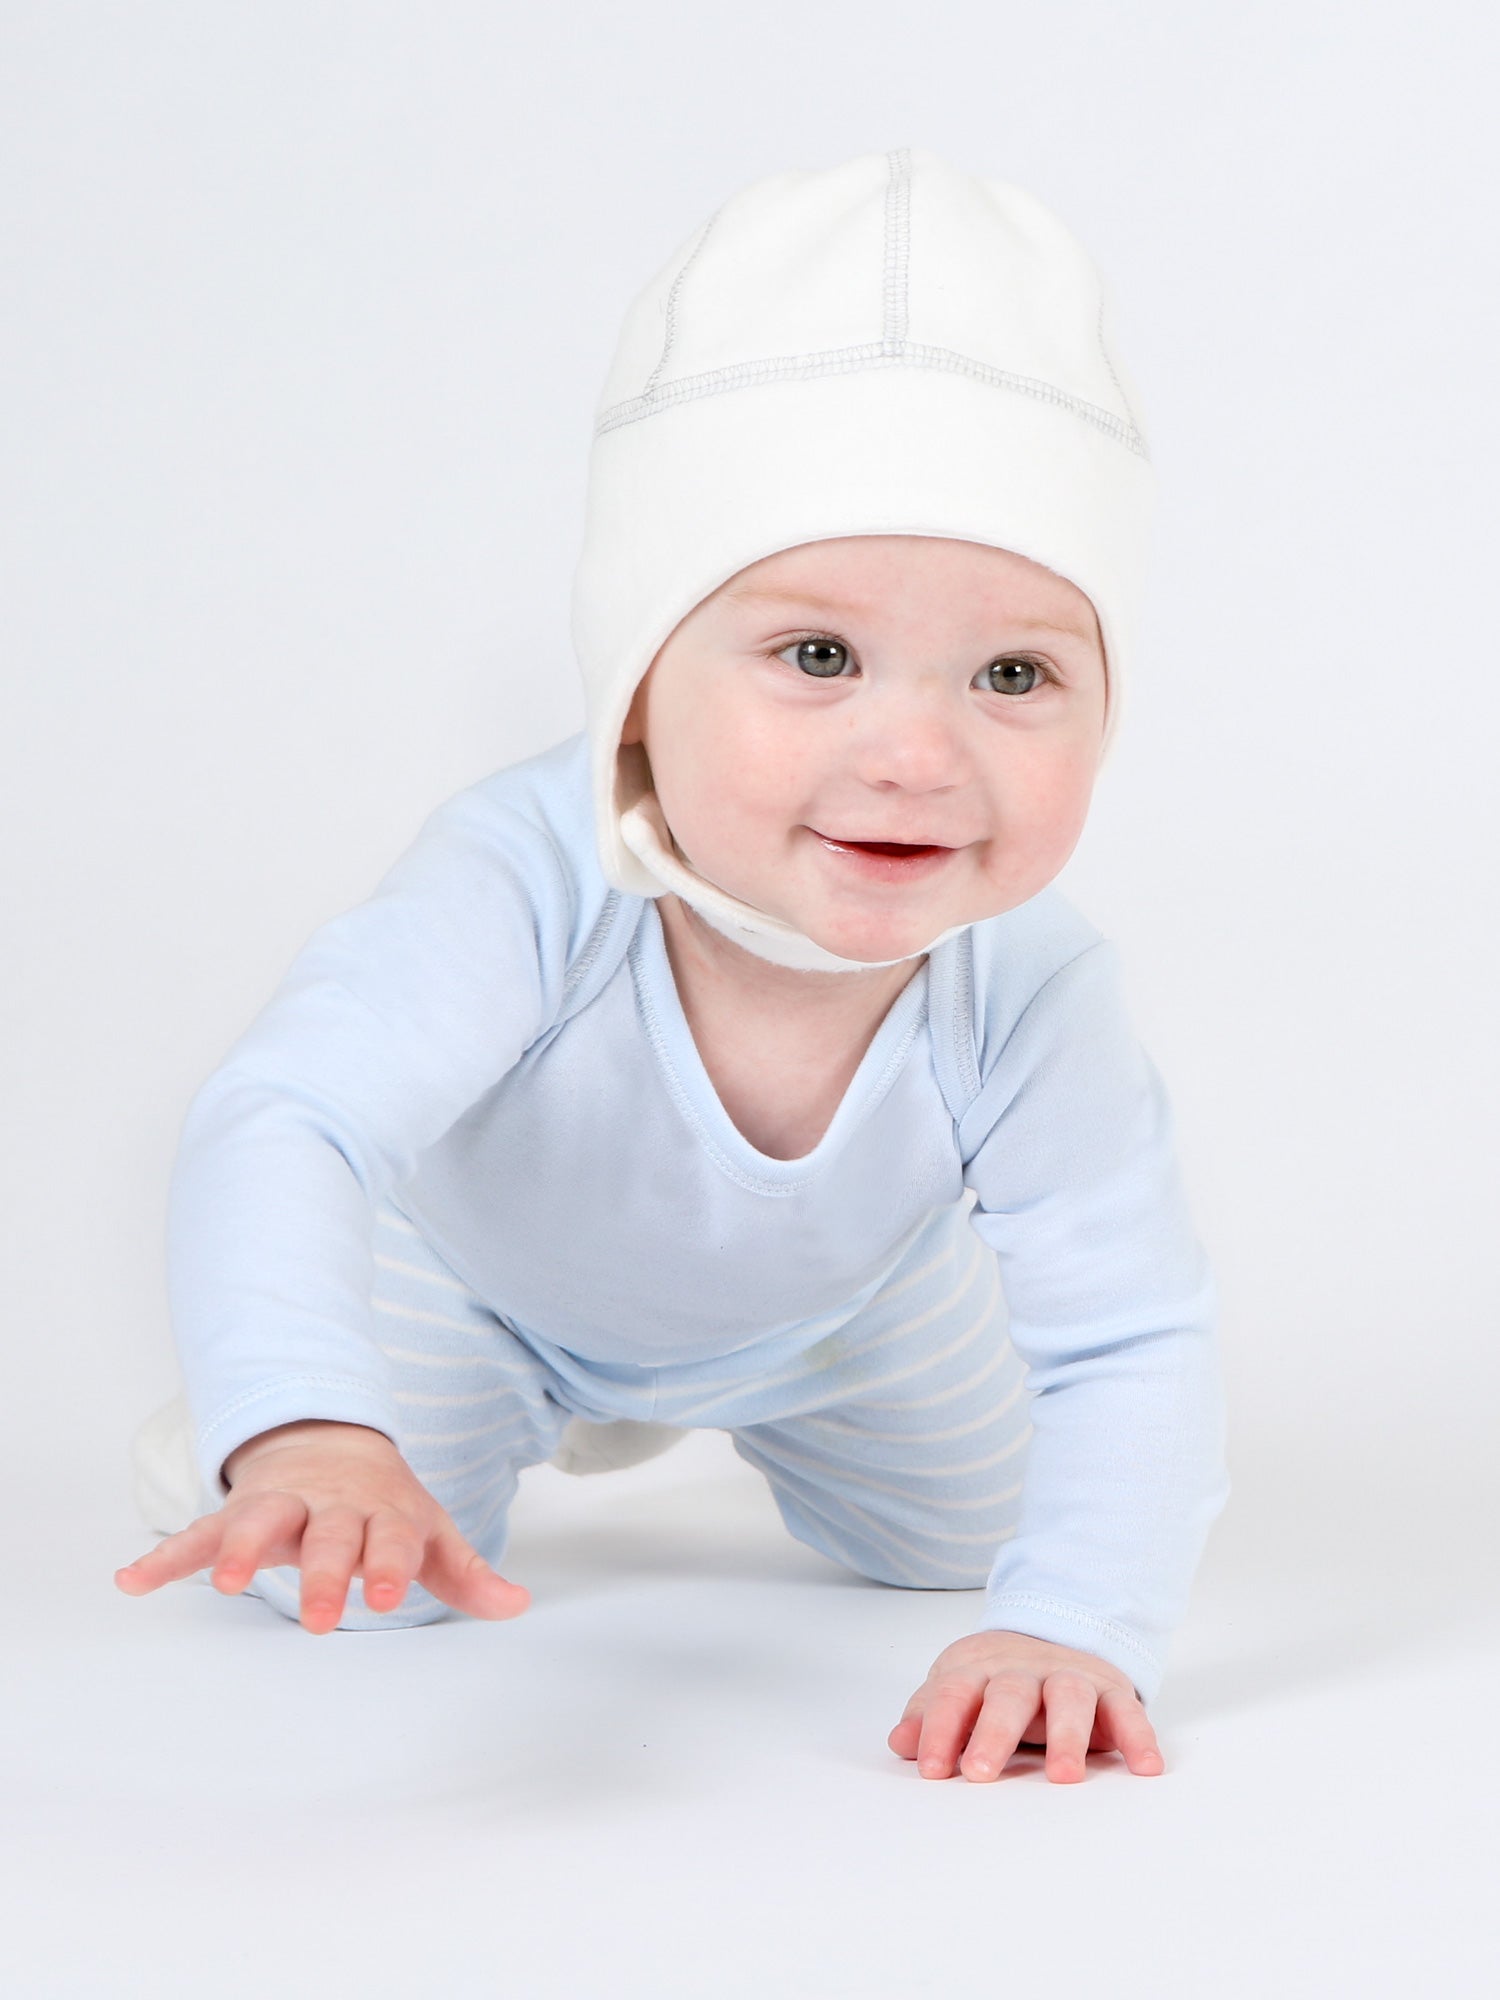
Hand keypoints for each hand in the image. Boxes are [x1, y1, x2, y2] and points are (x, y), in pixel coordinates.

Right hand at [114, 1419, 529, 1633]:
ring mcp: (282, 1506)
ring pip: (259, 1523)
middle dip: (322, 1574)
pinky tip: (132, 1580)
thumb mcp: (430, 1533)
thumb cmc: (386, 1505)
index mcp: (382, 1513)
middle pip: (327, 1538)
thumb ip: (467, 1574)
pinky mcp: (239, 1514)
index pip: (389, 1540)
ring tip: (228, 1583)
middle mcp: (330, 1506)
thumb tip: (518, 1606)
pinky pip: (198, 1534)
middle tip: (319, 1617)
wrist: (333, 1439)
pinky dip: (165, 1557)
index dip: (389, 1567)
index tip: (386, 1598)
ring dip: (242, 1550)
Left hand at [888, 1629, 1162, 1783]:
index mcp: (978, 1669)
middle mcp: (1024, 1669)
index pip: (953, 1694)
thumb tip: (900, 1743)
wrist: (1055, 1631)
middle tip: (980, 1773)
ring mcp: (1069, 1676)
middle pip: (1008, 1695)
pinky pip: (1127, 1709)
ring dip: (1067, 1736)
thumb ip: (929, 1715)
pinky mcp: (1110, 1689)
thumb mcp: (958, 1687)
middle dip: (993, 1734)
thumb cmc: (996, 1679)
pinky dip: (1138, 1735)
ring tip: (1063, 1778)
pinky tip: (1145, 1766)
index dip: (939, 1729)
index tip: (931, 1769)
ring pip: (1069, 1698)